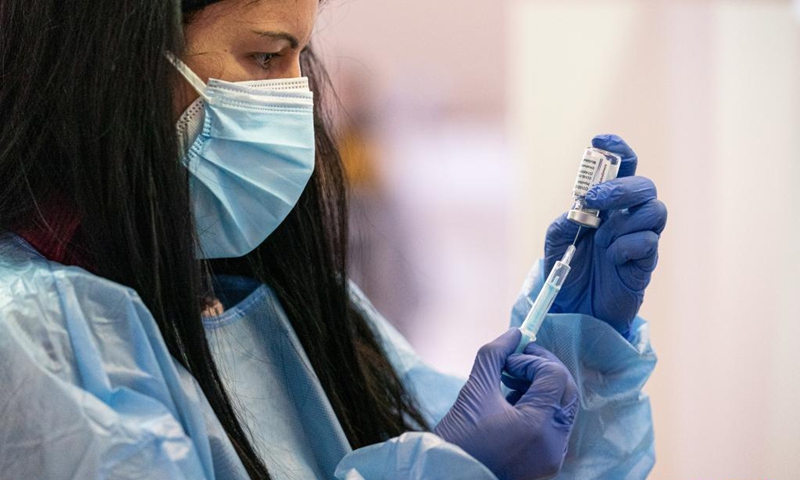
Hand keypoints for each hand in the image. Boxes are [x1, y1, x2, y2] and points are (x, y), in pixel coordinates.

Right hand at [434, 329, 577, 479]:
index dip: (533, 360)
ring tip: (509, 384)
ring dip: (541, 389)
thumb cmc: (459, 439)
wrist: (450, 475)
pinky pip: (554, 427)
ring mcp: (552, 456)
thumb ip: (495, 356)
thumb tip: (514, 334)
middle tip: (516, 362)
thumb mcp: (474, 391)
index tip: (508, 360)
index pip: (554, 376)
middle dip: (542, 370)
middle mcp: (554, 443)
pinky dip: (539, 409)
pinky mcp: (546, 463)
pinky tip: (512, 406)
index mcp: (539, 425)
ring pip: (561, 408)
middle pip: (565, 391)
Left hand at [544, 134, 666, 334]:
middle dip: (620, 187)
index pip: (622, 169)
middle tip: (594, 199)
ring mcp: (639, 238)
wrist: (574, 310)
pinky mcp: (645, 263)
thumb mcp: (555, 243)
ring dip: (625, 221)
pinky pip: (649, 242)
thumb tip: (578, 211)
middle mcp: (627, 218)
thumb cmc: (568, 272)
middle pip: (644, 185)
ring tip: (602, 240)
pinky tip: (612, 258)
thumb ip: (563, 224)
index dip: (617, 150)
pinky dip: (627, 245)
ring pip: (656, 210)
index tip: (600, 140)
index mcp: (606, 206)